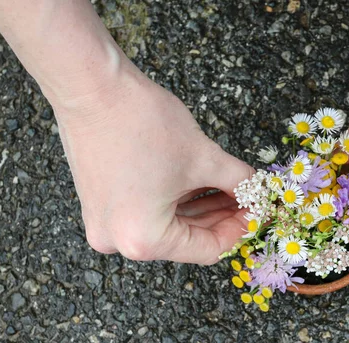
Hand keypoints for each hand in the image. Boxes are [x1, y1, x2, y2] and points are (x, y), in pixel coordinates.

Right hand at [52, 65, 252, 263]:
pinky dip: (178, 200)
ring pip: (170, 224)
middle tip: (249, 199)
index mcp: (144, 239)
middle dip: (222, 217)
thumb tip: (257, 193)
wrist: (91, 87)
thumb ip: (238, 182)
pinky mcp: (102, 204)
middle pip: (188, 239)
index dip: (240, 229)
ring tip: (232, 188)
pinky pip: (149, 211)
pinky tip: (205, 184)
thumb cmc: (141, 122)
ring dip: (203, 208)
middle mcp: (119, 241)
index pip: (208, 249)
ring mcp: (107, 223)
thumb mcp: (204, 158)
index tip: (257, 212)